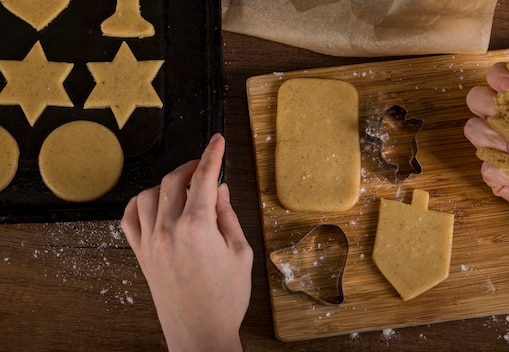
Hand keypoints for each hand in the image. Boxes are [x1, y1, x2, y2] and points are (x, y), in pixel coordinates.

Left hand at [121, 134, 252, 351]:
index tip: (218, 141)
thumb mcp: (240, 252)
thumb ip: (228, 216)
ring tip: (184, 188)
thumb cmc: (225, 298)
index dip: (213, 154)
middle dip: (191, 166)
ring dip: (168, 183)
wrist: (200, 333)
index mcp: (197, 228)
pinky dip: (140, 203)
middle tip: (205, 168)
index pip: (204, 177)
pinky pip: (129, 217)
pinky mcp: (140, 255)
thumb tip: (220, 190)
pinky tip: (154, 203)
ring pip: (150, 194)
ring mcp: (150, 242)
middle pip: (174, 180)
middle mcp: (168, 230)